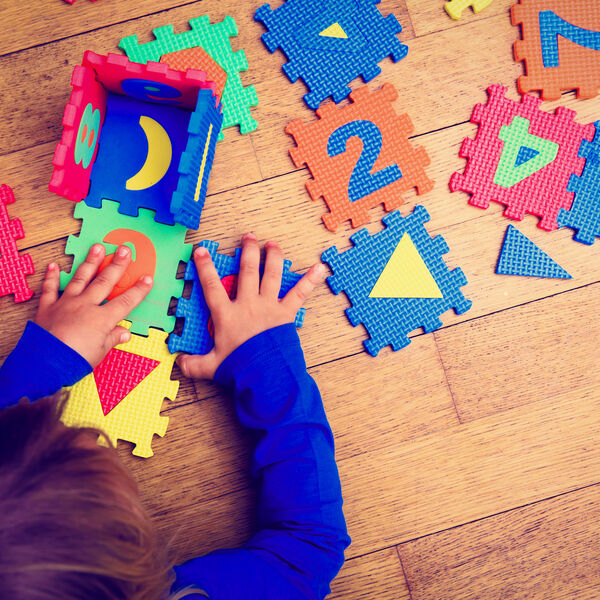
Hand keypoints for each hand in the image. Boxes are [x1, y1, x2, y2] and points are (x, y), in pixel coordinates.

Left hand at [35, 244, 152, 367]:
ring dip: (90, 262)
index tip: (147, 278)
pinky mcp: (48, 308)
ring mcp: (66, 304)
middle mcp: (85, 306)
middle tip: (124, 249)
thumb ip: (112, 339)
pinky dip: (52, 277)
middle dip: (117, 265)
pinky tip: (54, 265)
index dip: (139, 290)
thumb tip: (124, 333)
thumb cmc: (75, 360)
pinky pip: (50, 289)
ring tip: (97, 247)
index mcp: (102, 319)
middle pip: (105, 282)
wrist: (45, 363)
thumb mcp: (100, 352)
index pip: (126, 301)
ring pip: (81, 278)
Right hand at [177, 233, 324, 379]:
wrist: (266, 375)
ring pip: (271, 275)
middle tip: (249, 236)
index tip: (202, 250)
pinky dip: (310, 280)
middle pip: (247, 271)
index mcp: (227, 315)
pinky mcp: (286, 313)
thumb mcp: (212, 366)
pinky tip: (320, 268)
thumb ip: (194, 364)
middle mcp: (248, 304)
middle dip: (247, 251)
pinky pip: (299, 293)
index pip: (212, 286)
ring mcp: (269, 306)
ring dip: (272, 257)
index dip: (205, 267)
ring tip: (272, 244)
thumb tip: (178, 363)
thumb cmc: (240, 368)